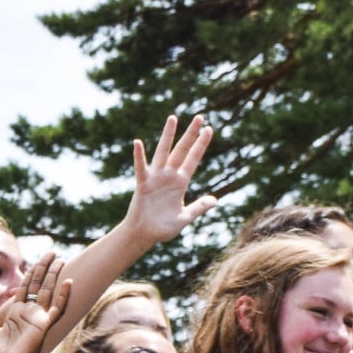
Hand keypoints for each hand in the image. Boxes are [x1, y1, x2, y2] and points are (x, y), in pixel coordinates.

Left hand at [0, 251, 72, 352]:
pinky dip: (63, 296)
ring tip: (60, 259)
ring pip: (47, 291)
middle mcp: (28, 314)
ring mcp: (37, 319)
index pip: (24, 288)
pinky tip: (68, 282)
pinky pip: (57, 308)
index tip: (36, 261)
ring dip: (53, 275)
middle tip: (52, 252)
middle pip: (38, 285)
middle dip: (44, 268)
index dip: (30, 274)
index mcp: (15, 314)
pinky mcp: (44, 326)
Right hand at [120, 114, 218, 244]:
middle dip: (190, 134)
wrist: (144, 235)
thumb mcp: (185, 217)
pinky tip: (138, 143)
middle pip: (182, 150)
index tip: (209, 129)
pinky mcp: (143, 184)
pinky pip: (141, 168)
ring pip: (163, 152)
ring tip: (174, 118)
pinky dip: (139, 156)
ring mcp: (156, 178)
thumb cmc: (162, 228)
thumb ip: (199, 208)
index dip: (201, 145)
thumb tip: (215, 200)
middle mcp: (169, 176)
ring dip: (168, 135)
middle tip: (200, 116)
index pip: (193, 159)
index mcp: (181, 183)